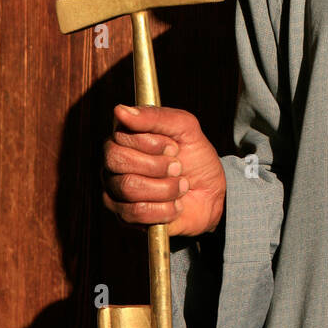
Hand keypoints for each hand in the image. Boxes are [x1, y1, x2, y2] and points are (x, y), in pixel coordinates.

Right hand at [102, 103, 225, 238]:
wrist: (213, 193)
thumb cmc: (196, 157)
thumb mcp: (185, 128)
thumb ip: (155, 117)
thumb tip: (120, 110)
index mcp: (124, 139)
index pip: (120, 137)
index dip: (151, 143)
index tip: (174, 147)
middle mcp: (114, 165)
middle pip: (119, 162)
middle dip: (157, 166)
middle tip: (178, 167)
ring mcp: (116, 191)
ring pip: (129, 187)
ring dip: (165, 188)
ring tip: (181, 186)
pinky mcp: (125, 217)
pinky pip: (136, 213)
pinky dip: (164, 209)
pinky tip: (175, 205)